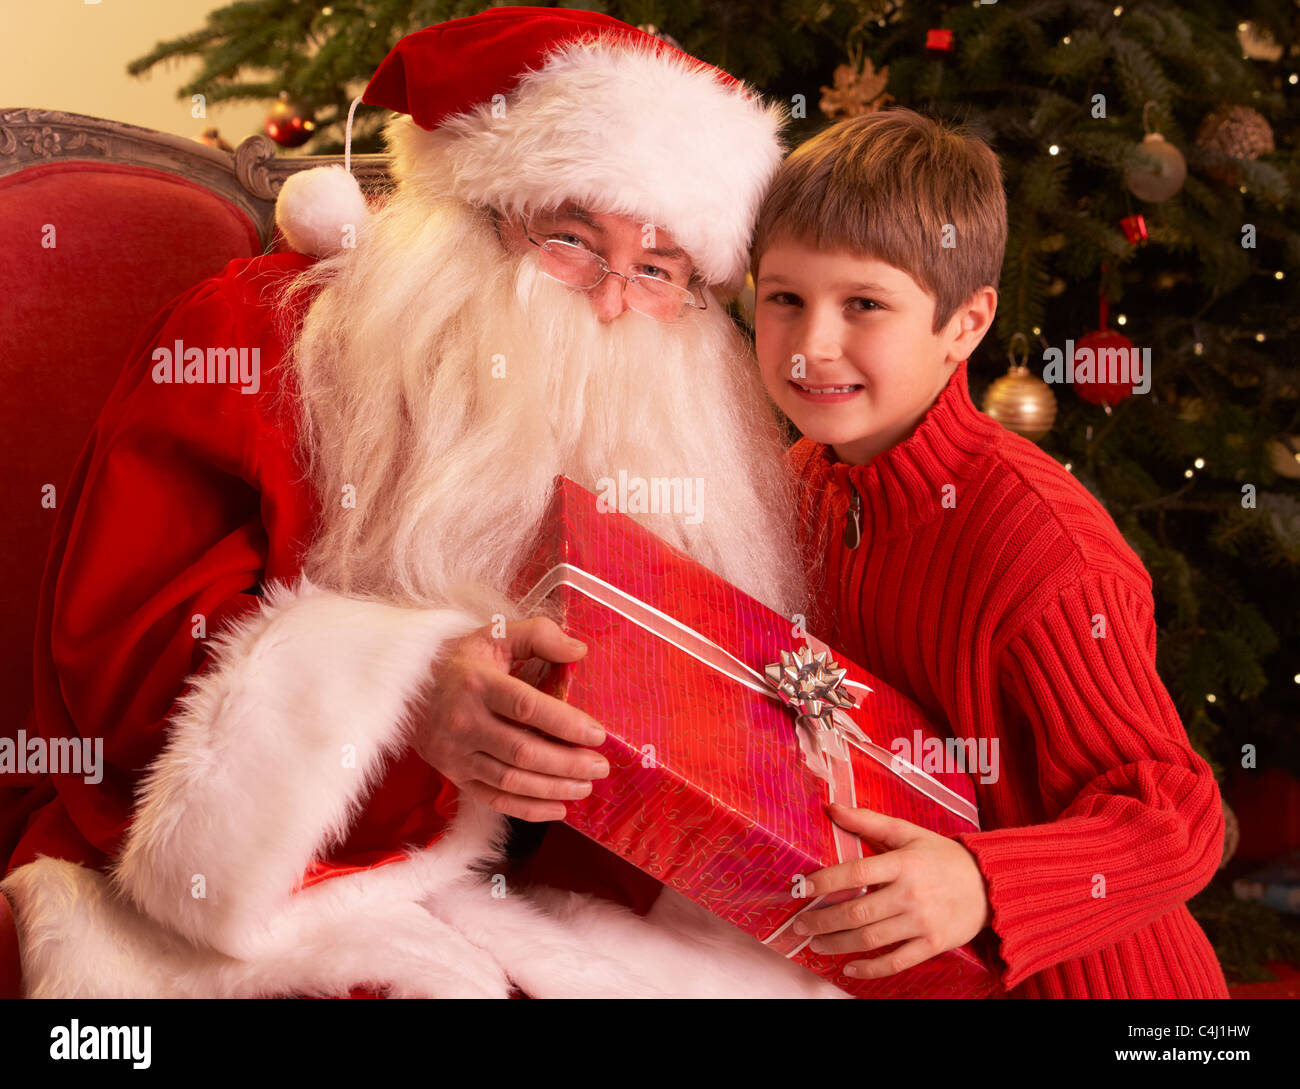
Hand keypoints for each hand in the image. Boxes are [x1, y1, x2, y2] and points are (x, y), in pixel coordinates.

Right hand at [412, 617, 608, 821]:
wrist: (404, 686)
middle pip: (522, 751)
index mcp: (477, 683)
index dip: (565, 723)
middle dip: (568, 763)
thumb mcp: (495, 634)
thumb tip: (579, 650)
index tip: (598, 734)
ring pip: (510, 780)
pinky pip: (493, 798)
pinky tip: (558, 808)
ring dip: (553, 788)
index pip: (526, 707)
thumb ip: (539, 635)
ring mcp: (456, 753)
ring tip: (586, 787)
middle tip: (601, 766)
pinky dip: (528, 809)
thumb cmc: (461, 659)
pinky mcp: (453, 774)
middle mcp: (464, 721)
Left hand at [793, 803, 990, 980]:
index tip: (802, 889)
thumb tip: (832, 807)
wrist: (990, 885)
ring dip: (837, 944)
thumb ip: (869, 821)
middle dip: (822, 921)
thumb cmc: (943, 856)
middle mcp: (910, 894)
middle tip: (800, 924)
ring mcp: (921, 922)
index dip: (825, 882)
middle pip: (857, 912)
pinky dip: (869, 968)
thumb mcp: (909, 832)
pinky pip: (895, 962)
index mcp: (903, 863)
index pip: (856, 873)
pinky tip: (848, 967)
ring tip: (815, 944)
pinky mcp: (932, 945)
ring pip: (870, 939)